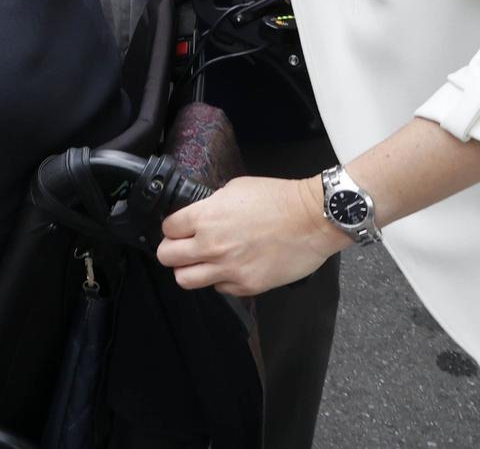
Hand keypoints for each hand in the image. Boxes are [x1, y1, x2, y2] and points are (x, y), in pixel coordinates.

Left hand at [157, 176, 346, 296]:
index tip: (178, 230)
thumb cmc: (279, 200)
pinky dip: (221, 281)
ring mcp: (229, 269)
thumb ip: (211, 206)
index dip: (172, 229)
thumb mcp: (234, 189)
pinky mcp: (248, 285)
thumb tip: (201, 215)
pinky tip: (231, 269)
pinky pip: (220, 289)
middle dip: (171, 252)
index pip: (167, 229)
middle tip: (182, 249)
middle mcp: (212, 245)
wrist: (312, 219)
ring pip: (185, 280)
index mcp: (205, 217)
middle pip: (167, 257)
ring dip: (189, 271)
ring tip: (201, 263)